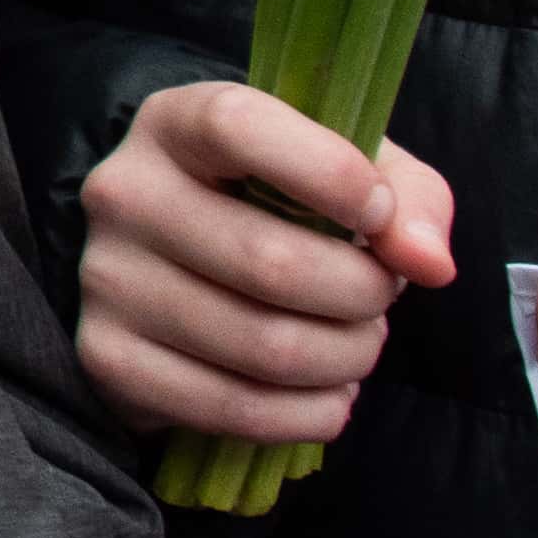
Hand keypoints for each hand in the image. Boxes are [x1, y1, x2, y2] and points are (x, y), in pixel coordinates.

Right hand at [78, 81, 456, 445]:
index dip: (329, 173)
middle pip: (271, 263)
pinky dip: (313, 414)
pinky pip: (238, 409)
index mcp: (174, 123)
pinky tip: (325, 391)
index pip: (238, 128)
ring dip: (348, 359)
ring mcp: (107, 280)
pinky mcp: (109, 358)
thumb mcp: (344, 172)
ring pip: (266, 347)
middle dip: (362, 295)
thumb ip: (408, 198)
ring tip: (356, 345)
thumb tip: (431, 264)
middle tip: (380, 298)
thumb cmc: (276, 206)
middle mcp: (123, 195)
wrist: (175, 266)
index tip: (379, 212)